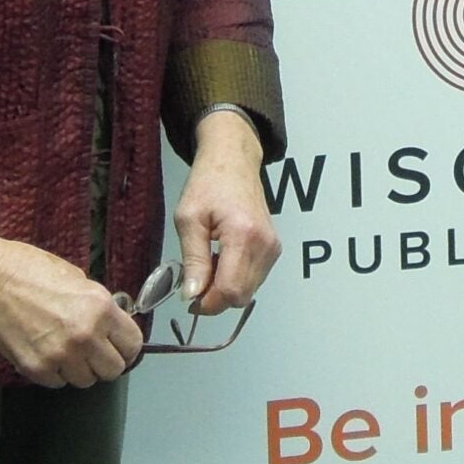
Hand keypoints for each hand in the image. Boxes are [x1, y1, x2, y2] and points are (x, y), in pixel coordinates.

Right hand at [0, 202, 142, 387]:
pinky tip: (45, 353)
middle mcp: (85, 336)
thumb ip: (96, 304)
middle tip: (92, 351)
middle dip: (105, 361)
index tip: (118, 345)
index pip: (132, 344)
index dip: (126, 346)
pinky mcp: (35, 370)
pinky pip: (58, 383)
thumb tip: (110, 323)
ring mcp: (60, 356)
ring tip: (66, 351)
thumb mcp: (75, 277)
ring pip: (86, 381)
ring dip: (80, 369)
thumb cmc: (30, 268)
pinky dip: (55, 373)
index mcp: (100, 307)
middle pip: (113, 370)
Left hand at [175, 109, 281, 315]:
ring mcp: (273, 247)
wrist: (233, 160)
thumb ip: (193, 260)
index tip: (190, 299)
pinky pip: (254, 279)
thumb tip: (192, 296)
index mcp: (243, 235)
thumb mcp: (188, 219)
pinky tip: (221, 259)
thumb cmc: (207, 183)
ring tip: (207, 263)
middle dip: (215, 298)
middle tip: (195, 280)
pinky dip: (236, 278)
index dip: (208, 303)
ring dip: (225, 288)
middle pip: (242, 296)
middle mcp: (265, 244)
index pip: (231, 291)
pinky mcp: (274, 248)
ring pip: (248, 291)